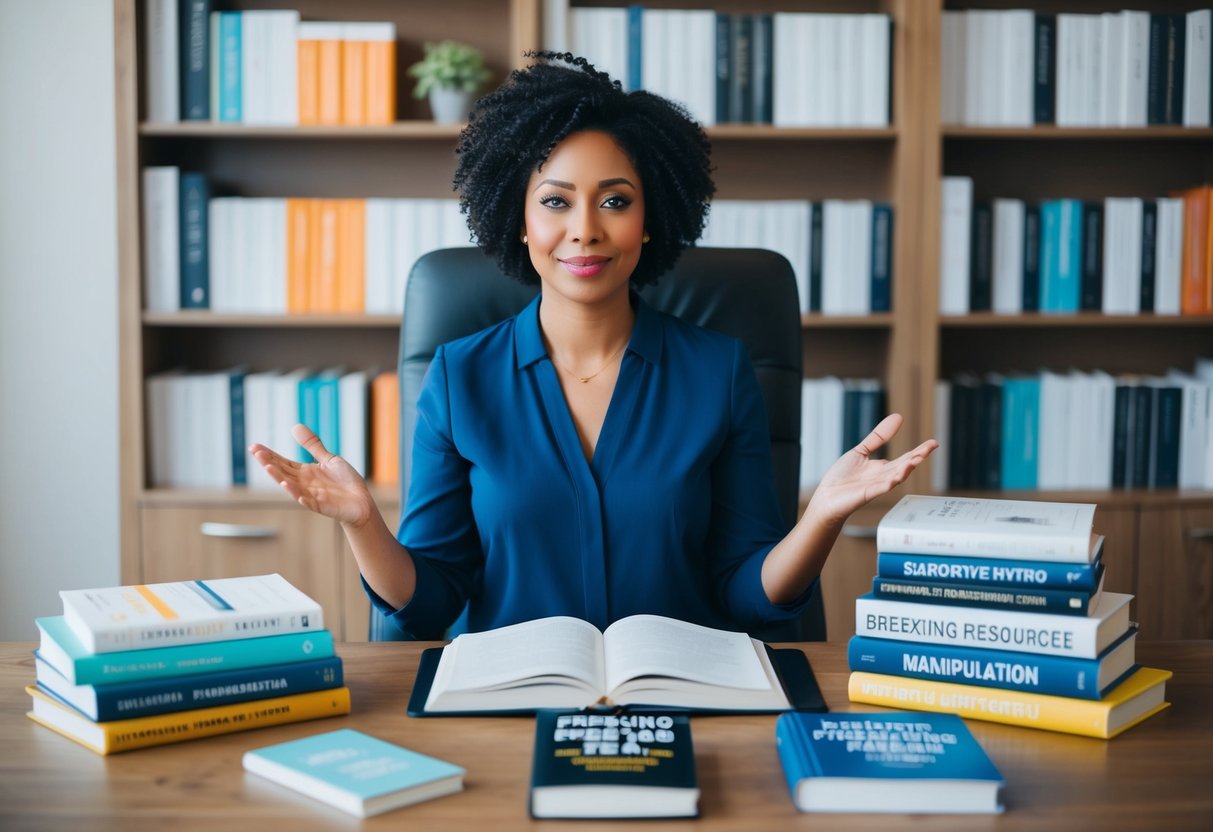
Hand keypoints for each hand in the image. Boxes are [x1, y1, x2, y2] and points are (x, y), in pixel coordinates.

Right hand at [248, 424, 375, 527]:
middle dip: (269, 463)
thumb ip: (312, 445)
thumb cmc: (345, 482)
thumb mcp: (328, 459)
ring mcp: (311, 495)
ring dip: (279, 478)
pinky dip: (299, 496)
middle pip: (283, 472)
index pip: (282, 462)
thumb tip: (295, 426)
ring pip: (291, 486)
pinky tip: (289, 488)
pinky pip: (308, 501)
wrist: (362, 502)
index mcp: (305, 472)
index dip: (269, 455)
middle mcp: (304, 484)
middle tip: (256, 452)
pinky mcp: (322, 506)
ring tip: (268, 468)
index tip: (254, 446)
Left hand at [807, 413, 937, 527]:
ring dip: (906, 469)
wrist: (827, 497)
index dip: (919, 451)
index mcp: (882, 468)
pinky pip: (880, 488)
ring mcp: (876, 486)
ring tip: (916, 459)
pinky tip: (896, 477)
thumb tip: (897, 417)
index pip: (905, 458)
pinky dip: (889, 483)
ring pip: (895, 477)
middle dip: (918, 457)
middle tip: (931, 447)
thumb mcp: (861, 451)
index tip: (933, 443)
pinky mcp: (866, 494)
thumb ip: (878, 437)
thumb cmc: (842, 478)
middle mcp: (882, 477)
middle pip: (904, 466)